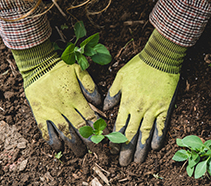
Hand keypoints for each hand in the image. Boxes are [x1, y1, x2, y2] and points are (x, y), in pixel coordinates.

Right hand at [13, 40, 100, 156]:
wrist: (38, 65)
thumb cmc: (61, 68)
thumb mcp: (80, 71)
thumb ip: (91, 86)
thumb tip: (99, 103)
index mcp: (76, 98)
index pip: (90, 117)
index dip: (98, 129)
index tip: (105, 139)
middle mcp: (65, 107)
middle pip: (79, 128)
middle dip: (89, 141)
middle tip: (97, 152)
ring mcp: (51, 111)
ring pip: (64, 132)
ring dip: (73, 144)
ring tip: (80, 153)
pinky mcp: (39, 113)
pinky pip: (45, 130)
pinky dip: (52, 140)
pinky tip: (58, 148)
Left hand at [104, 29, 186, 165]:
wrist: (160, 59)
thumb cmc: (139, 66)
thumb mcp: (120, 76)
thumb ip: (112, 94)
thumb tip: (105, 108)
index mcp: (126, 102)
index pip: (119, 126)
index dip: (115, 140)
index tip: (113, 150)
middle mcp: (138, 109)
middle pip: (131, 134)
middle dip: (127, 150)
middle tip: (124, 163)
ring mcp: (153, 109)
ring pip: (145, 133)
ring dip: (141, 148)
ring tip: (139, 160)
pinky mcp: (164, 107)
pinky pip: (161, 125)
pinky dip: (158, 136)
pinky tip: (155, 147)